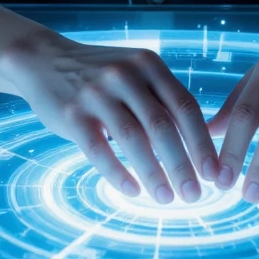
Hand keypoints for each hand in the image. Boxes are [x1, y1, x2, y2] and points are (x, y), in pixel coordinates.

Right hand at [0, 30, 219, 203]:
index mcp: (148, 65)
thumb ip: (161, 102)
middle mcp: (125, 75)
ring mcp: (97, 93)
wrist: (43, 60)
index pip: (185, 106)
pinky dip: (117, 173)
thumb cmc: (100, 75)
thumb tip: (198, 146)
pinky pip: (98, 149)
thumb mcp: (134, 75)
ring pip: (133, 139)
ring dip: (154, 173)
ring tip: (166, 198)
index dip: (202, 143)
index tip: (214, 173)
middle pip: (162, 126)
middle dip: (182, 165)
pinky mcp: (72, 114)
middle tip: (195, 195)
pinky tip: (132, 191)